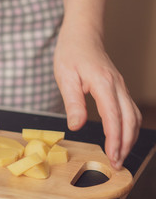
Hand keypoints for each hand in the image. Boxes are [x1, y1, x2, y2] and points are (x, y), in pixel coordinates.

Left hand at [53, 29, 141, 169]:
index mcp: (103, 84)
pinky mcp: (118, 87)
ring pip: (133, 116)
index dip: (114, 140)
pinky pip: (129, 109)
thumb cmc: (71, 53)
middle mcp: (117, 85)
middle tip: (117, 163)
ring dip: (129, 137)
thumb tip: (77, 126)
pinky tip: (121, 135)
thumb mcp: (65, 77)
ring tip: (120, 154)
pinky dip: (128, 126)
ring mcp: (120, 86)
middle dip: (125, 144)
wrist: (82, 34)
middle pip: (130, 120)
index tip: (112, 157)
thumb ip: (73, 103)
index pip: (114, 118)